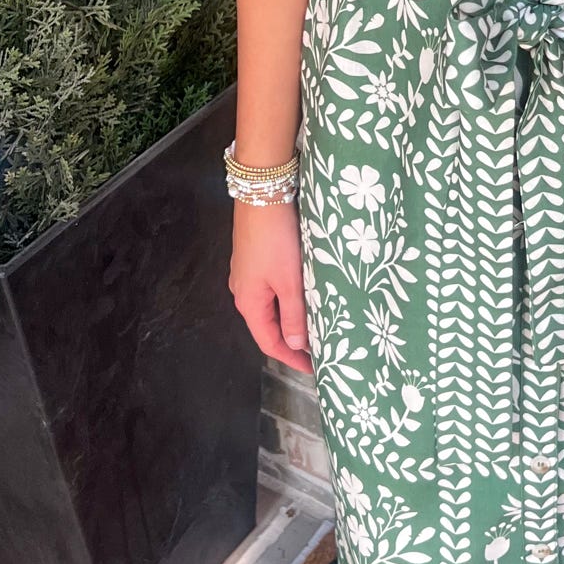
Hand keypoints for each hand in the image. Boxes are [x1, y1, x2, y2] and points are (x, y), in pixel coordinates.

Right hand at [229, 200, 312, 373]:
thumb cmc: (277, 239)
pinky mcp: (254, 258)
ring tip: (316, 326)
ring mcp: (247, 274)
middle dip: (292, 341)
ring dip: (291, 319)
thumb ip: (294, 314)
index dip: (291, 358)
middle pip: (268, 326)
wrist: (263, 194)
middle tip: (319, 350)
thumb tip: (295, 344)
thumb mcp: (290, 281)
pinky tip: (304, 297)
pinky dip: (288, 300)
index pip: (270, 342)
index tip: (314, 369)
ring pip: (271, 307)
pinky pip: (271, 289)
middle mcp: (243, 291)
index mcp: (249, 302)